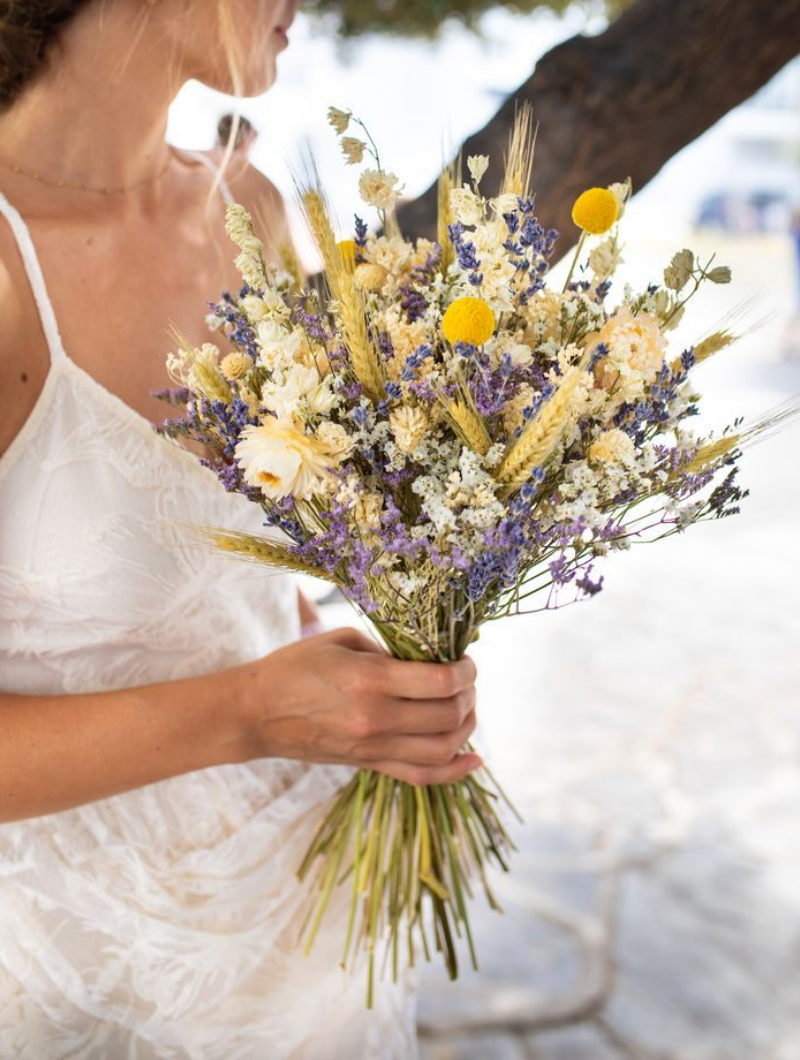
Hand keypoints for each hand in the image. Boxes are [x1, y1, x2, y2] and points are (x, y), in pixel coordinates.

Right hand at [232, 627, 480, 785]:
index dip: (465, 671)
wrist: (256, 712)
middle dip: (468, 696)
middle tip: (466, 682)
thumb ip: (389, 650)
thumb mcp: (343, 641)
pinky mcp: (368, 764)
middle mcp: (375, 718)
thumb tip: (429, 660)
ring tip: (467, 710)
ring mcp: (372, 747)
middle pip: (448, 715)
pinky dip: (454, 771)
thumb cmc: (296, 666)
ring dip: (466, 729)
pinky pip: (421, 776)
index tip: (465, 661)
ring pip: (442, 750)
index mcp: (369, 680)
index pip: (441, 682)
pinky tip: (473, 760)